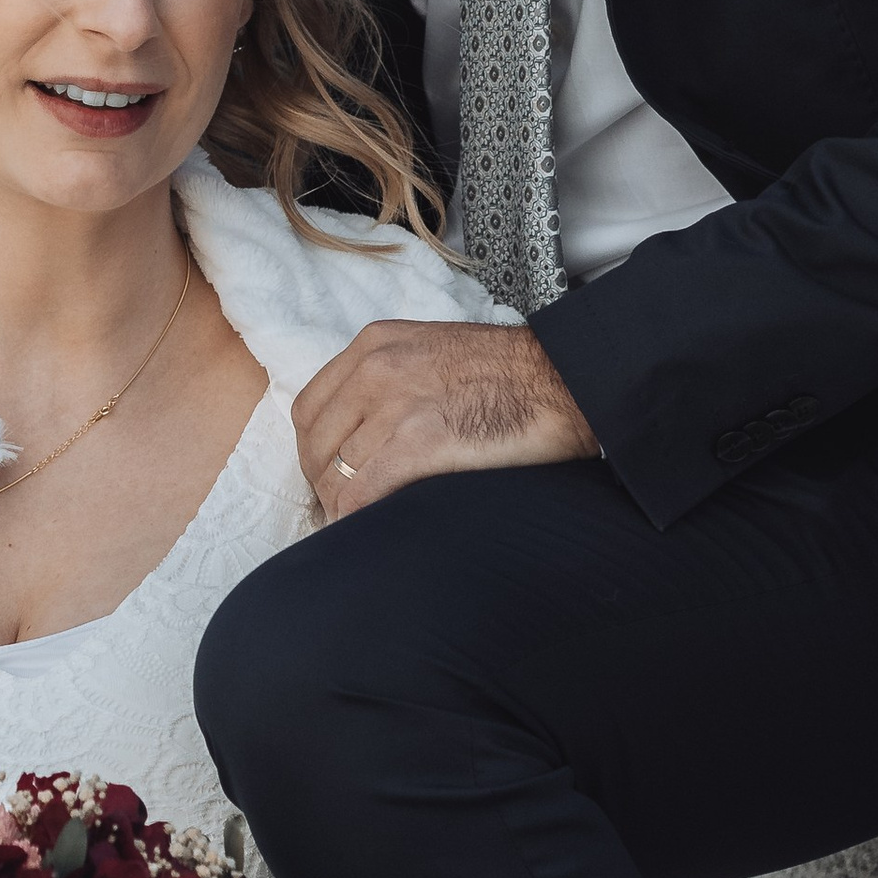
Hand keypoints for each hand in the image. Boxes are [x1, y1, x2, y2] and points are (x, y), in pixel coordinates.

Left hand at [292, 320, 596, 520]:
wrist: (566, 379)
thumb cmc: (513, 375)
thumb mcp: (434, 354)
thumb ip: (391, 381)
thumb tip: (364, 435)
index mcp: (375, 344)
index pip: (310, 408)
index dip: (314, 452)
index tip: (330, 477)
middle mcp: (376, 369)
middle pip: (315, 444)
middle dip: (324, 485)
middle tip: (345, 510)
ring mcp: (395, 405)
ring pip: (336, 475)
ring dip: (344, 509)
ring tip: (363, 526)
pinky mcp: (418, 443)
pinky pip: (361, 495)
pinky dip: (358, 521)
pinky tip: (372, 533)